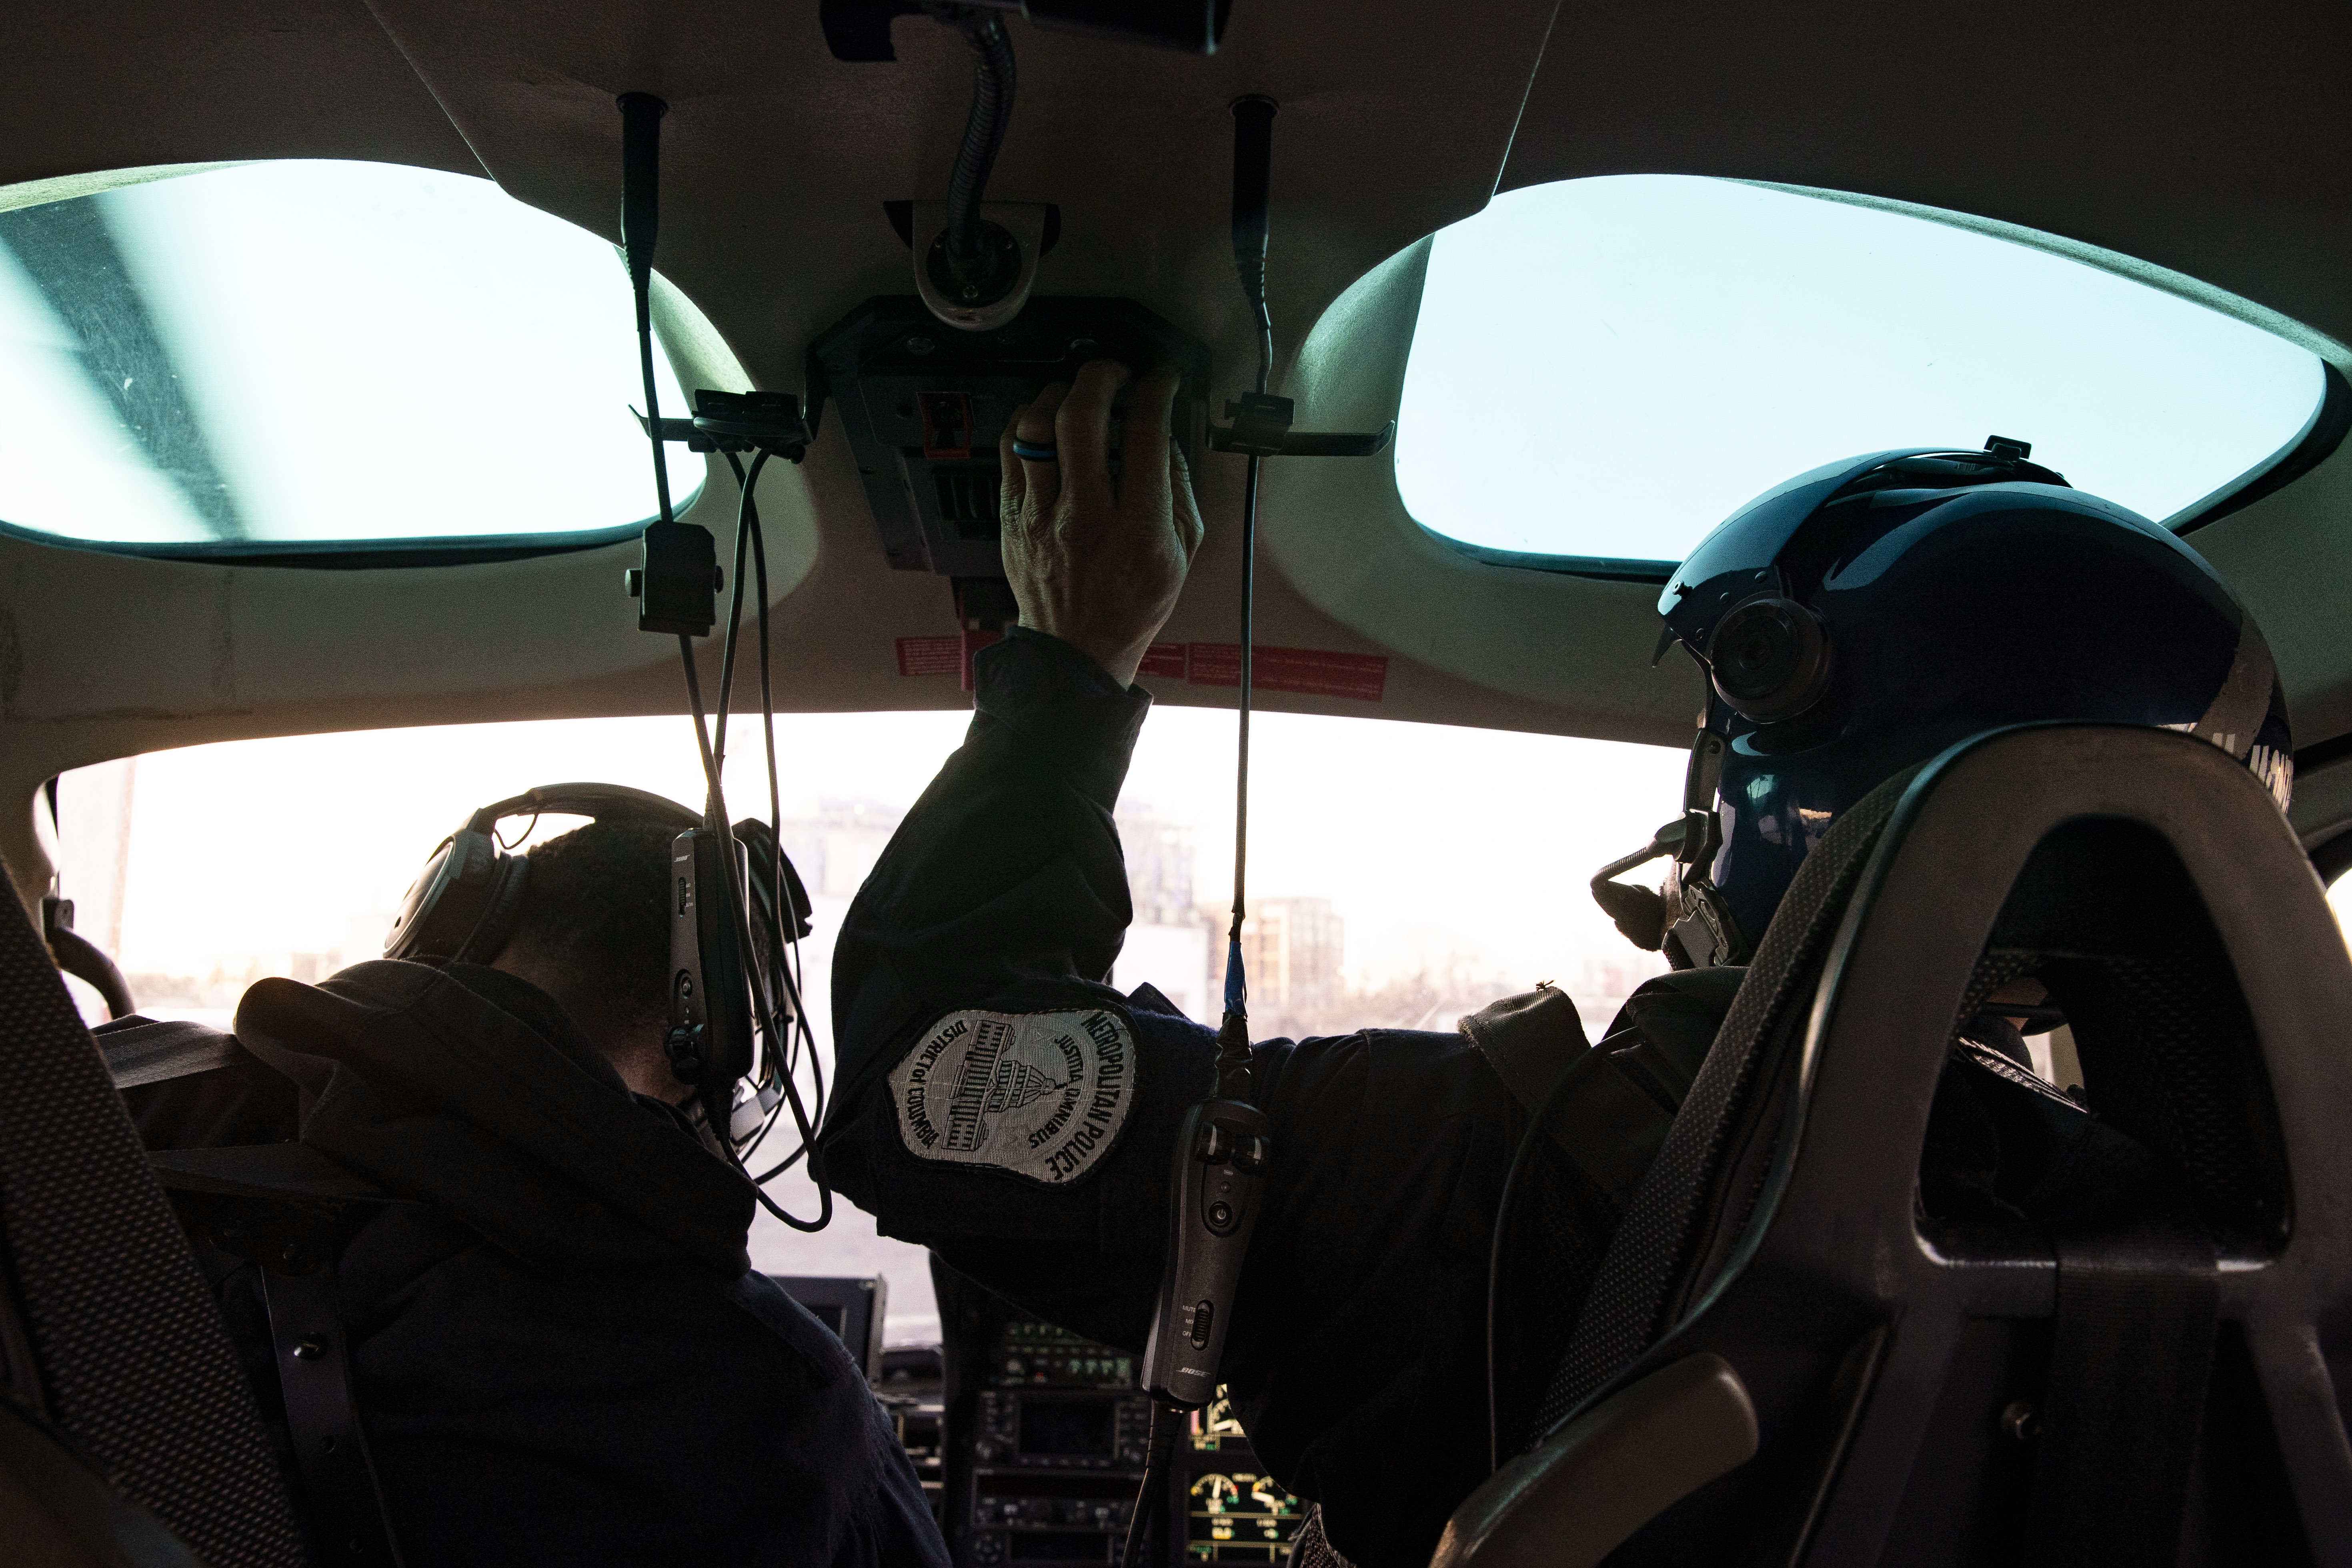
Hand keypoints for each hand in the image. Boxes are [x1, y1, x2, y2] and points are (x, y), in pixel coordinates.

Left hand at [999, 360, 1204, 686]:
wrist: (1075, 649)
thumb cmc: (1132, 603)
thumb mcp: (1183, 552)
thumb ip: (1180, 488)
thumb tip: (1163, 431)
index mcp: (1137, 530)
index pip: (1144, 436)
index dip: (1155, 392)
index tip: (1161, 381)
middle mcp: (1084, 519)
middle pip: (1081, 418)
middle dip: (1102, 376)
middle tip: (1117, 373)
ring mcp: (1039, 517)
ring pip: (1036, 425)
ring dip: (1060, 393)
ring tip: (1079, 394)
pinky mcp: (1010, 516)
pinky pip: (1009, 447)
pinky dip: (1028, 420)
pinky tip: (1047, 420)